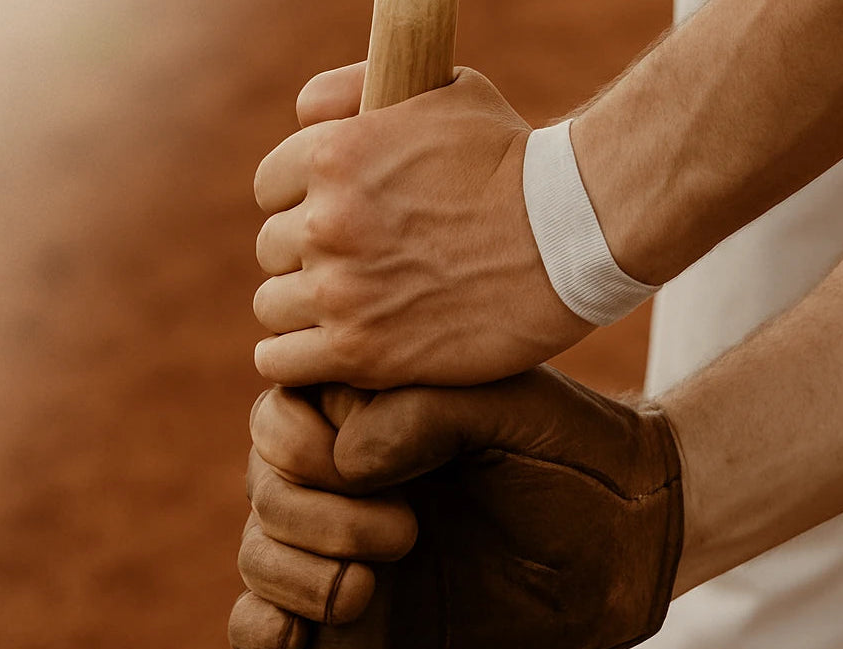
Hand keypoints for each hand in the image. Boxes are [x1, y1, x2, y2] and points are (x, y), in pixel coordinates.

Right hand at [229, 366, 683, 648]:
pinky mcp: (358, 623)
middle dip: (311, 518)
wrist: (630, 542)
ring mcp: (347, 550)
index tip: (357, 466)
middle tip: (403, 535)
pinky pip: (271, 627)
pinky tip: (287, 643)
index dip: (297, 444)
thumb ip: (427, 413)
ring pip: (261, 555)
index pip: (279, 416)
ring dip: (291, 575)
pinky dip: (258, 634)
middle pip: (266, 491)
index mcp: (369, 414)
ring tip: (367, 591)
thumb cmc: (574, 457)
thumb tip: (345, 458)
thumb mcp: (509, 407)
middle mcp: (347, 480)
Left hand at [252, 64, 592, 389]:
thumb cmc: (515, 161)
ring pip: (273, 307)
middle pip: (273, 250)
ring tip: (352, 313)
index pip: (271, 188)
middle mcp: (325, 222)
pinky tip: (332, 353)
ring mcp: (340, 291)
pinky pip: (282, 364)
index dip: (303, 205)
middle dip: (309, 258)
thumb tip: (302, 114)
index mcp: (333, 154)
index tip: (336, 224)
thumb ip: (356, 90)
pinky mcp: (362, 352)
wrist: (572, 235)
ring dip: (305, 311)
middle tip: (356, 271)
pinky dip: (298, 361)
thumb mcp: (443, 90)